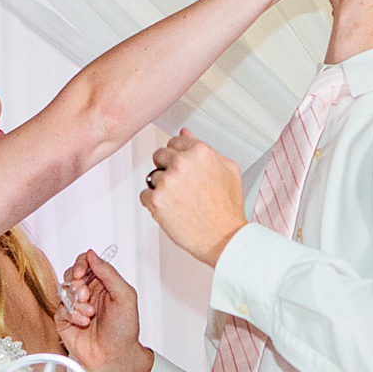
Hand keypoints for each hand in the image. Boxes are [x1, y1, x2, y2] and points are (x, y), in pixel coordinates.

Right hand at [57, 249, 152, 371]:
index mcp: (102, 283)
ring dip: (75, 301)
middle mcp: (88, 293)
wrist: (116, 358)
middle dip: (76, 284)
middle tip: (85, 295)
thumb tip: (92, 255)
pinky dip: (72, 315)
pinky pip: (60, 310)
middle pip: (71, 275)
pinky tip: (83, 322)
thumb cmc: (125, 330)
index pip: (86, 263)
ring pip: (63, 291)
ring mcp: (76, 307)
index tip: (81, 273)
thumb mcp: (125, 296)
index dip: (81, 264)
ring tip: (89, 313)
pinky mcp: (66, 322)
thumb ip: (108, 273)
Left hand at [141, 128, 246, 266]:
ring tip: (182, 201)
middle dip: (167, 168)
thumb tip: (186, 133)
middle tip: (181, 186)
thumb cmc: (228, 208)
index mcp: (200, 152)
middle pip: (159, 155)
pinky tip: (172, 209)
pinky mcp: (156, 201)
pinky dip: (154, 203)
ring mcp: (167, 181)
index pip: (175, 141)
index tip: (180, 165)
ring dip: (162, 187)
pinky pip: (145, 195)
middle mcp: (182, 163)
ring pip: (152, 177)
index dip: (178, 155)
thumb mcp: (228, 169)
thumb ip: (206, 148)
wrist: (224, 237)